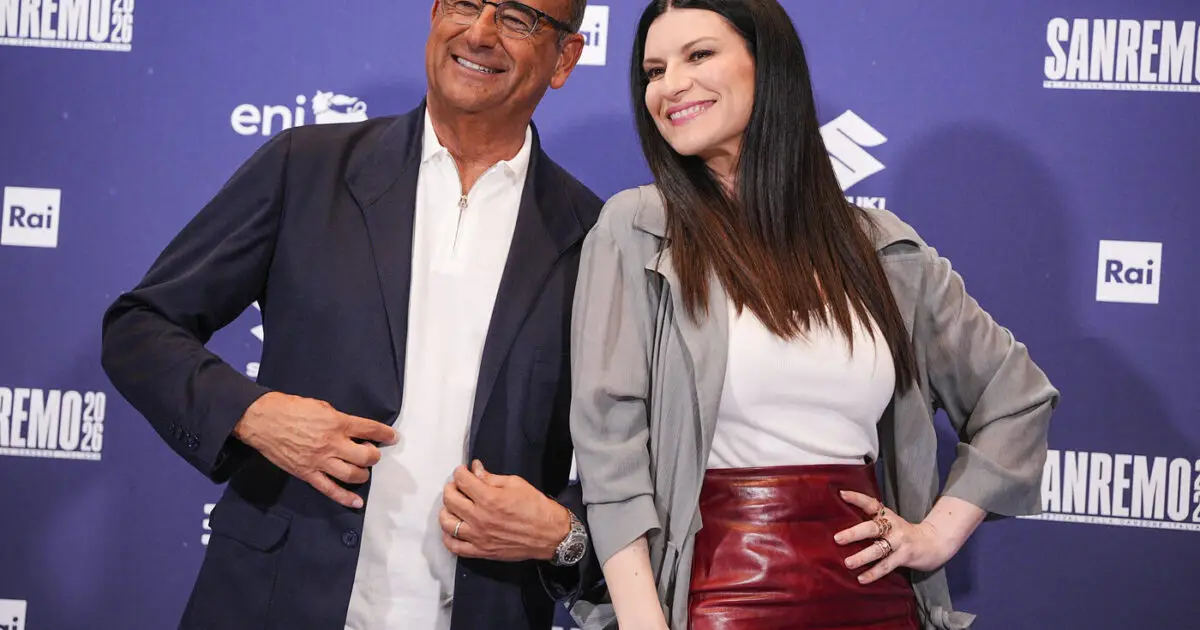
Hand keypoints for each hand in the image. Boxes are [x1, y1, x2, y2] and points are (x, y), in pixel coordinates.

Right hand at [232, 392, 397, 508]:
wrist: (262, 420)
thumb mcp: (321, 406)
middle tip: (372, 453)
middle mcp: (332, 443)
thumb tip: (352, 428)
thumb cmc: (290, 408)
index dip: (385, 434)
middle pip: (365, 456)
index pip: (369, 430)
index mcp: (337, 423)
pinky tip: (357, 502)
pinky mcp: (307, 473)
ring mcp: (320, 461)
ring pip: (352, 475)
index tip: (392, 437)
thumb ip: (338, 419)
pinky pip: (330, 490)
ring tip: (362, 469)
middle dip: (374, 456)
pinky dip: (345, 498)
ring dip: (363, 474)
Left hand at [439, 460, 571, 561]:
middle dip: (451, 487)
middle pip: (450, 499)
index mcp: (489, 498)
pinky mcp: (481, 551)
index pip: (462, 480)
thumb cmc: (536, 508)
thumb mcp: (516, 484)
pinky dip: (448, 537)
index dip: (460, 472)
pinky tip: (452, 529)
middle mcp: (480, 518)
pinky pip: (454, 546)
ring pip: (447, 523)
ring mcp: (478, 536)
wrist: (549, 534)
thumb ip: (491, 478)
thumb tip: (476, 469)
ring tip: (454, 506)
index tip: (463, 471)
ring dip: (446, 510)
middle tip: (457, 485)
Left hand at [834, 490, 958, 584]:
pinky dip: (873, 573)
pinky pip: (887, 566)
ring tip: (848, 563)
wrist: (932, 543)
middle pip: (873, 528)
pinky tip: (861, 579)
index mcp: (886, 515)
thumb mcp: (889, 521)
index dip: (857, 498)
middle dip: (855, 533)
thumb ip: (872, 520)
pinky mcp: (904, 556)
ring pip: (879, 550)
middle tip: (838, 539)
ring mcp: (899, 542)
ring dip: (862, 557)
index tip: (842, 494)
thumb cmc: (902, 532)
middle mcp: (892, 526)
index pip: (871, 503)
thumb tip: (841, 520)